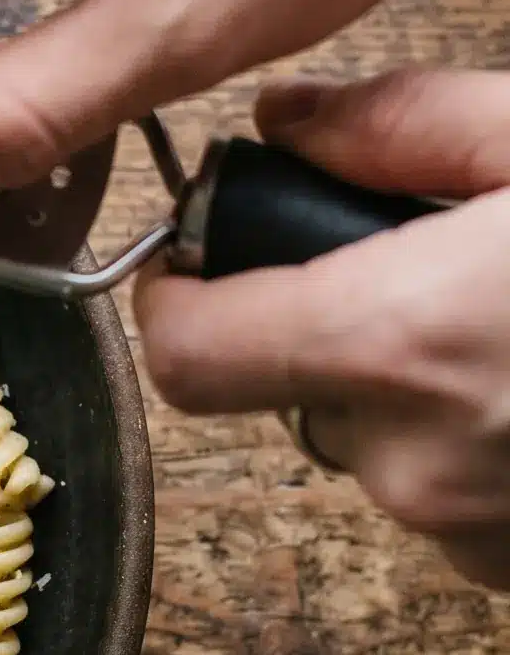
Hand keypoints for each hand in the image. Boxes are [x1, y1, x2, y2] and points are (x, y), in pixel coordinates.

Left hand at [137, 66, 509, 588]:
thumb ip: (403, 124)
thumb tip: (286, 120)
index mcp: (397, 343)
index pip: (184, 356)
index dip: (177, 306)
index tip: (198, 270)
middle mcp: (412, 462)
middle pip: (281, 393)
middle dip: (324, 330)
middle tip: (424, 269)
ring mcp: (468, 533)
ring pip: (372, 448)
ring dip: (407, 393)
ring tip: (503, 325)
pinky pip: (448, 501)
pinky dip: (474, 448)